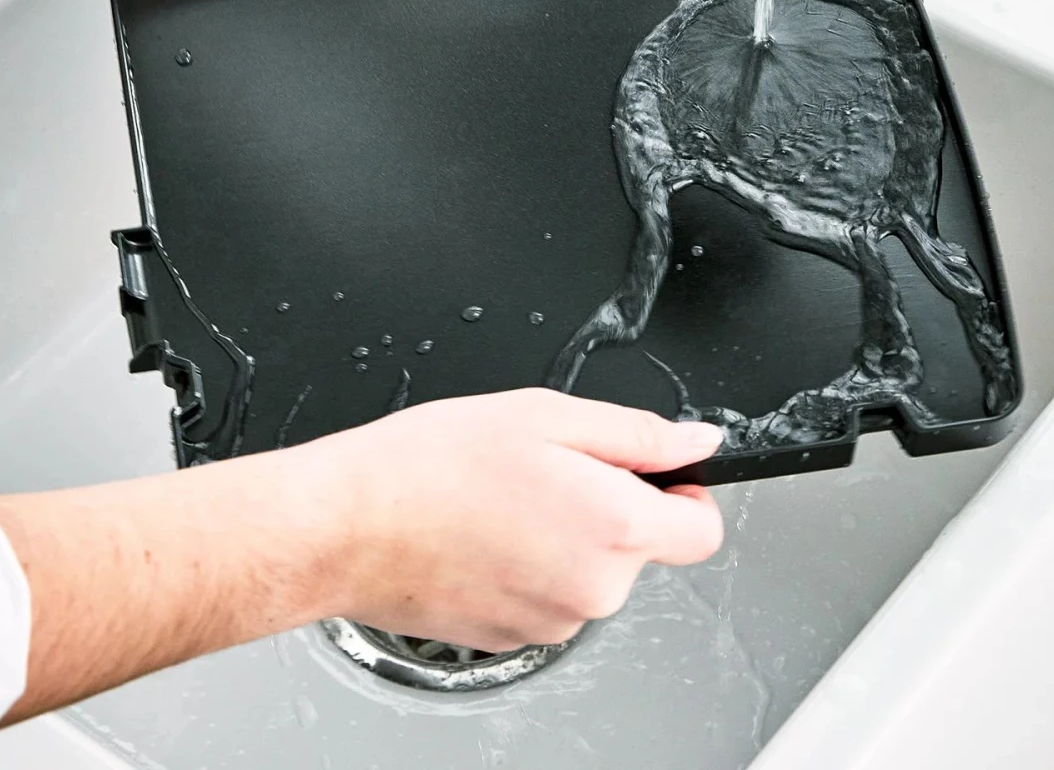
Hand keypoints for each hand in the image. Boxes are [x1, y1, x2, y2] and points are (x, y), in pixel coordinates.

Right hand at [0, 390, 721, 720]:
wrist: (349, 524)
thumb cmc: (432, 465)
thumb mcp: (547, 415)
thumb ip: (639, 434)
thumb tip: (698, 442)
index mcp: (614, 528)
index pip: (703, 530)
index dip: (684, 491)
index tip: (653, 471)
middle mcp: (594, 588)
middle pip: (640, 547)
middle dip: (608, 504)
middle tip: (544, 465)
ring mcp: (553, 621)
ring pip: (589, 570)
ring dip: (564, 534)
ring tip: (502, 495)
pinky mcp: (513, 637)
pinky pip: (547, 593)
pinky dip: (527, 563)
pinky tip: (482, 529)